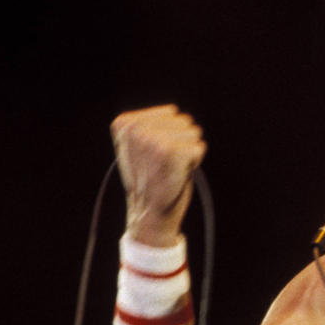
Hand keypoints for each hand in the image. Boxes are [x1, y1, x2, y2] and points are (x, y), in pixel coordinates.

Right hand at [110, 104, 205, 246]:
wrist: (150, 213)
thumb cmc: (149, 180)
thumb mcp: (138, 146)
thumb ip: (150, 125)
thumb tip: (174, 111)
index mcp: (124, 123)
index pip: (171, 112)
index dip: (170, 135)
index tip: (155, 155)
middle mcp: (136, 128)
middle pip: (183, 120)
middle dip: (181, 142)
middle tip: (164, 164)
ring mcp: (152, 138)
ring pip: (193, 132)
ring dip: (187, 151)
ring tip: (170, 168)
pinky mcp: (170, 151)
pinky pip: (199, 147)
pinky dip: (194, 161)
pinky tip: (178, 173)